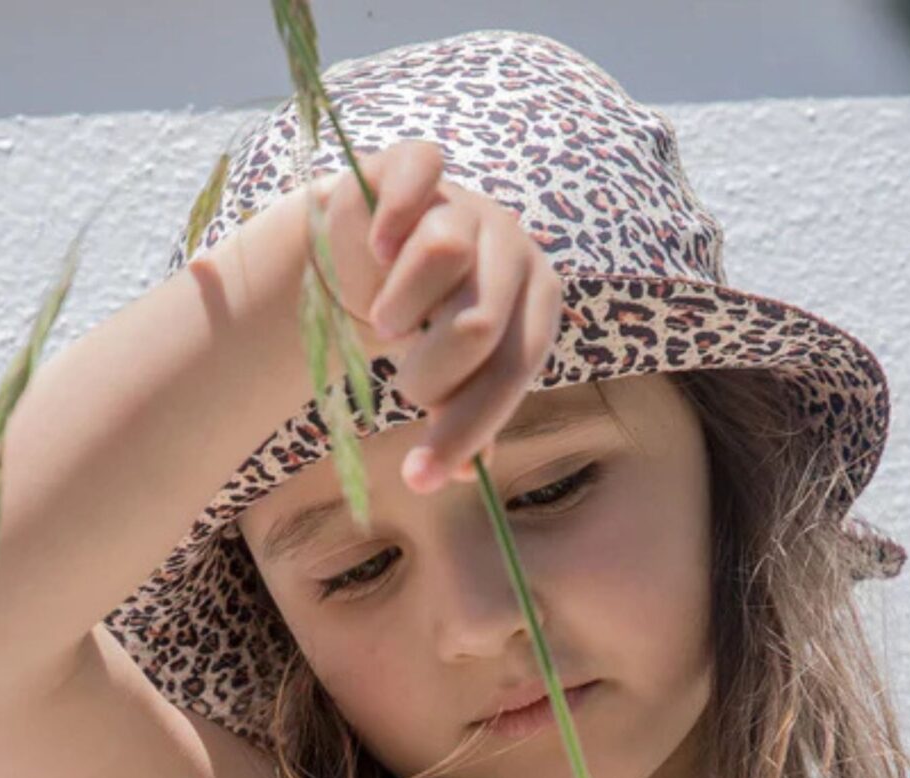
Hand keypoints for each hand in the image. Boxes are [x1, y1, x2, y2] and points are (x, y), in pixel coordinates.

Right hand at [312, 140, 564, 490]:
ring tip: (386, 323)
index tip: (419, 478)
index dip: (465, 429)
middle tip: (402, 379)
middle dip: (427, 376)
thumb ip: (466, 422)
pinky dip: (390, 222)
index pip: (514, 370)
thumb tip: (468, 475)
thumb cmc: (425, 329)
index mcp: (540, 302)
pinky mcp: (418, 167)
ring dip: (400, 307)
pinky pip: (417, 178)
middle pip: (477, 325)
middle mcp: (515, 246)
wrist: (369, 258)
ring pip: (444, 254)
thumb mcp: (452, 379)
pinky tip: (377, 252)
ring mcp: (468, 201)